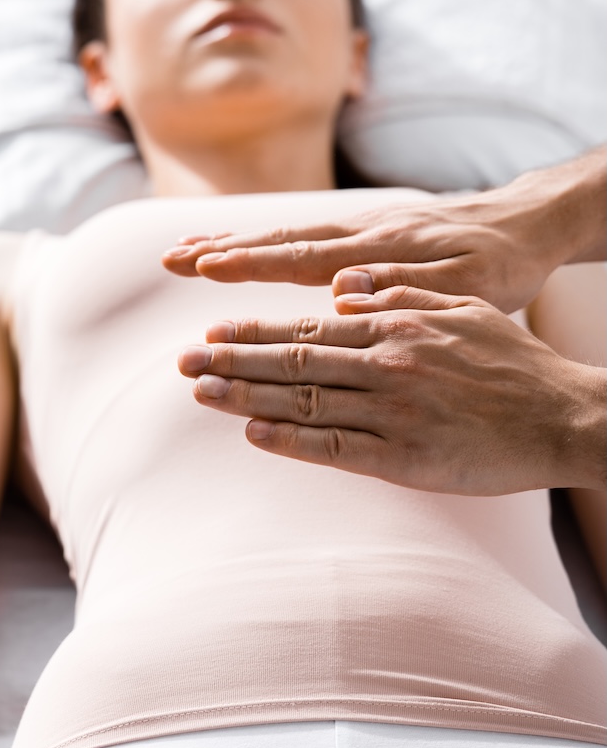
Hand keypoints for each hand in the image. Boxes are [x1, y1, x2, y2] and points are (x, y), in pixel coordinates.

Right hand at [163, 191, 557, 313]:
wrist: (524, 222)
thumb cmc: (501, 262)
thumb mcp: (469, 285)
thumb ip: (406, 287)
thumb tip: (342, 288)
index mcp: (382, 250)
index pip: (304, 257)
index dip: (251, 263)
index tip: (202, 266)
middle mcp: (363, 232)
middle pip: (281, 240)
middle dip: (223, 249)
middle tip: (171, 255)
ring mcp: (363, 226)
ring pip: (287, 233)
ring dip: (236, 241)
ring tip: (189, 247)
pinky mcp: (369, 228)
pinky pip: (306, 233)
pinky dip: (268, 240)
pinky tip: (248, 246)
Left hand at [178, 286, 605, 494]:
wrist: (564, 417)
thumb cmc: (513, 362)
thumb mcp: (460, 308)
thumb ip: (399, 296)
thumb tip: (342, 290)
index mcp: (396, 327)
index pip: (309, 325)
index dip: (257, 329)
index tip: (214, 329)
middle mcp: (386, 364)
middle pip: (294, 359)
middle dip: (233, 359)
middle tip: (184, 360)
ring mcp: (393, 412)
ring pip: (304, 400)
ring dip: (246, 396)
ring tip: (201, 391)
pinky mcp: (405, 457)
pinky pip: (334, 448)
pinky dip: (290, 439)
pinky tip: (254, 432)